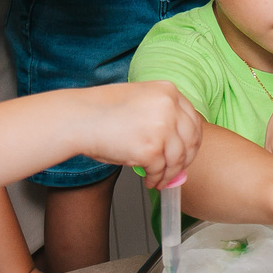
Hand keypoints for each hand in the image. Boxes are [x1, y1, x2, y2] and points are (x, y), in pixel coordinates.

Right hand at [86, 80, 201, 190]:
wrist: (78, 118)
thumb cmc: (101, 111)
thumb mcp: (140, 102)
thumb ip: (161, 118)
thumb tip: (177, 149)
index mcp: (168, 91)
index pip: (193, 120)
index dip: (191, 141)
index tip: (186, 152)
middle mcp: (169, 107)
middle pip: (191, 140)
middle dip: (184, 160)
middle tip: (176, 170)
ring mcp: (162, 127)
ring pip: (178, 159)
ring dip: (170, 174)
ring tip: (160, 180)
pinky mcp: (151, 149)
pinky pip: (161, 170)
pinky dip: (157, 179)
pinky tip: (150, 181)